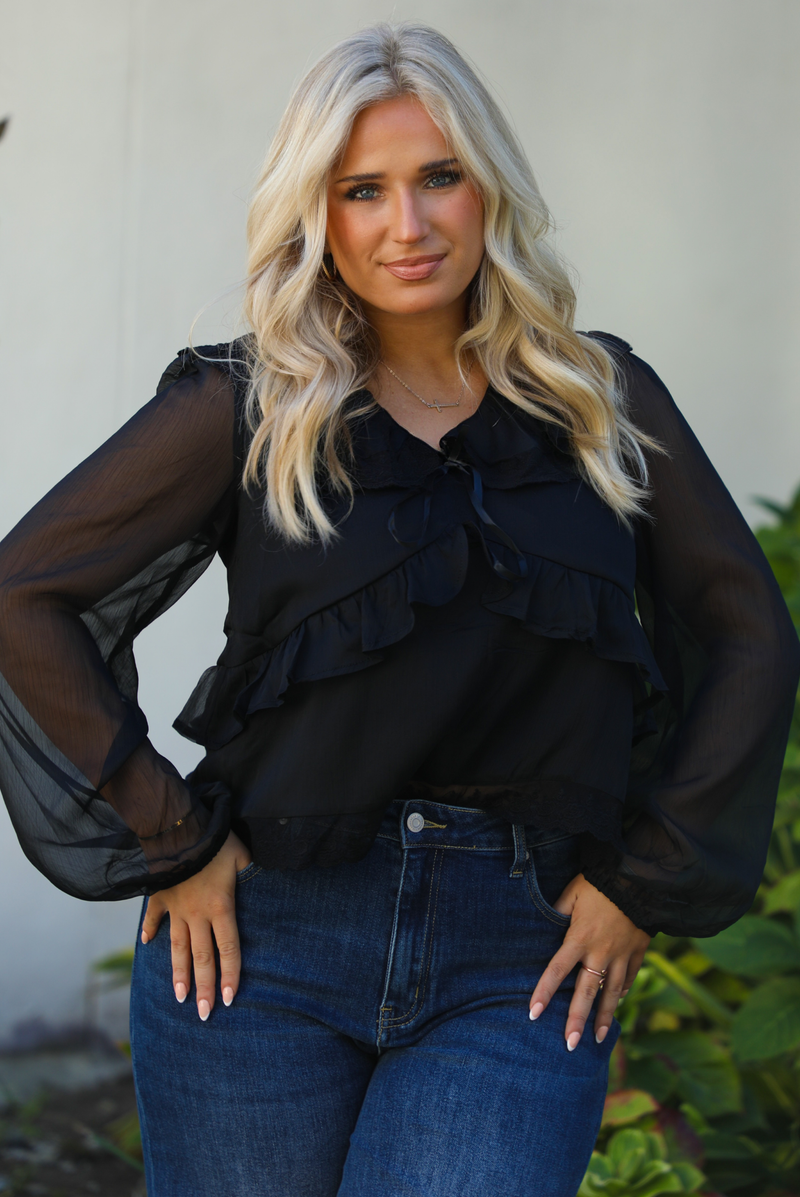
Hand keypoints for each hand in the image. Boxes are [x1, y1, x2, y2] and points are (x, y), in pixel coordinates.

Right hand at [140, 830, 251, 1020]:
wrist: (177, 829)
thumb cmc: (215, 841)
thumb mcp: (243, 856)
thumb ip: (253, 873)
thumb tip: (271, 881)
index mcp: (221, 907)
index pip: (228, 949)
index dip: (231, 975)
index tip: (230, 1000)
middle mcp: (197, 914)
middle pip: (202, 958)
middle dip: (203, 988)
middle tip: (204, 1014)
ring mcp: (175, 907)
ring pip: (178, 947)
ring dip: (179, 973)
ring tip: (179, 997)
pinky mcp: (159, 895)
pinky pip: (153, 917)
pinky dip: (150, 930)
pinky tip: (147, 945)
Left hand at [528, 872, 649, 1048]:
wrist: (639, 878)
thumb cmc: (598, 884)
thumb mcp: (571, 893)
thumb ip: (557, 911)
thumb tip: (543, 923)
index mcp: (579, 938)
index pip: (557, 970)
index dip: (544, 992)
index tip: (533, 1014)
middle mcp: (601, 953)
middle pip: (586, 992)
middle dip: (577, 1020)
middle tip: (570, 1045)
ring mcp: (622, 955)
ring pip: (612, 993)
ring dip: (604, 1017)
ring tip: (597, 1039)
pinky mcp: (638, 952)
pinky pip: (629, 978)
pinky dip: (621, 993)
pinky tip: (616, 1004)